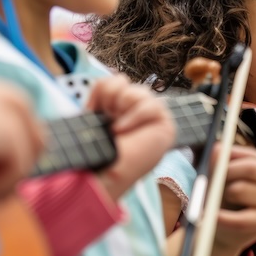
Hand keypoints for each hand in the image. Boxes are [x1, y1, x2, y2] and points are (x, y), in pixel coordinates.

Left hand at [86, 75, 176, 200]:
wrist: (103, 176)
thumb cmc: (96, 153)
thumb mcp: (94, 114)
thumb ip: (104, 90)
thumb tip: (111, 78)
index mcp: (115, 109)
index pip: (110, 82)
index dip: (100, 91)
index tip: (90, 111)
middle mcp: (132, 111)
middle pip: (121, 81)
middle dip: (109, 97)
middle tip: (104, 119)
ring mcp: (149, 117)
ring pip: (137, 90)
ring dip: (122, 105)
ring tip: (115, 126)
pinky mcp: (165, 126)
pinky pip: (151, 105)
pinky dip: (134, 115)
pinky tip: (121, 129)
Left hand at [213, 145, 255, 251]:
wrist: (225, 231)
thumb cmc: (225, 200)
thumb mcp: (220, 178)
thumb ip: (219, 162)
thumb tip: (218, 148)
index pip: (254, 154)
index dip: (232, 156)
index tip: (217, 162)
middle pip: (252, 167)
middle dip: (228, 172)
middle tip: (215, 180)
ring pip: (241, 189)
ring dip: (225, 194)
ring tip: (223, 202)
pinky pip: (240, 218)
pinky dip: (224, 218)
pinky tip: (216, 217)